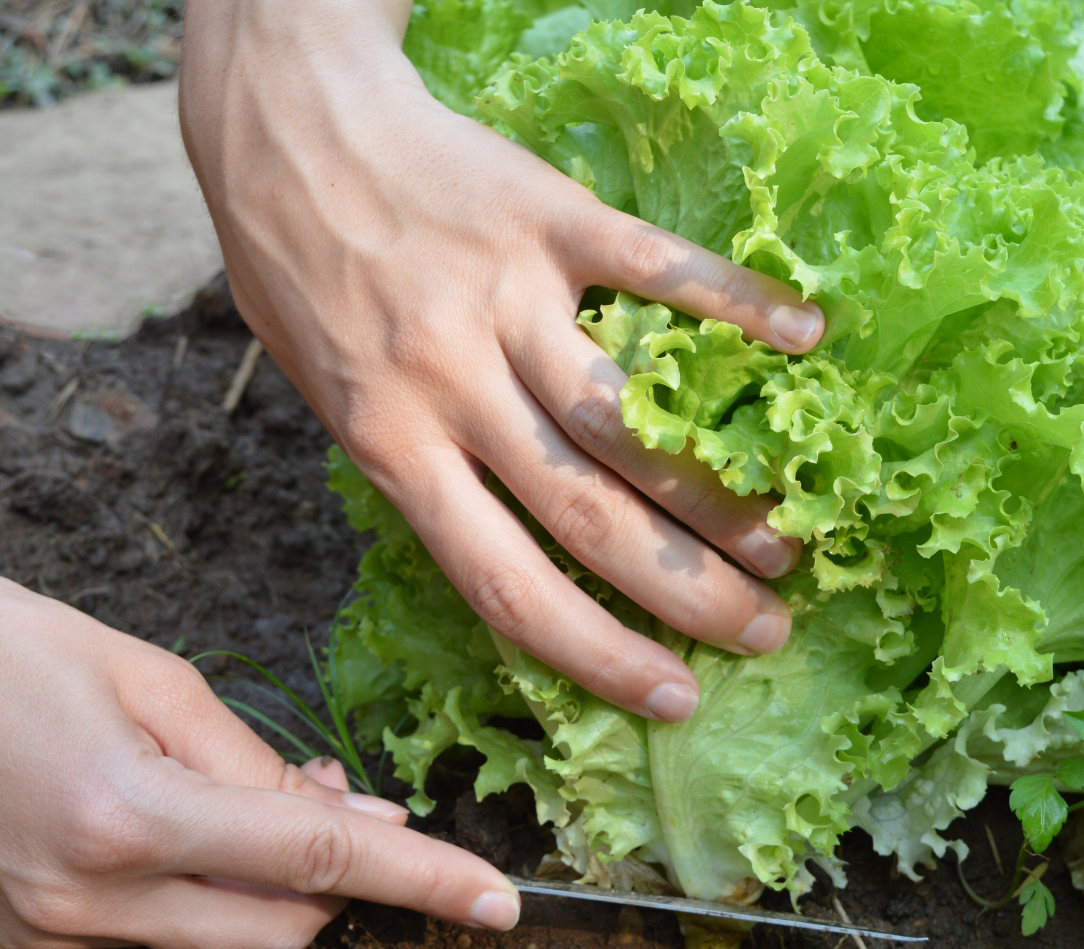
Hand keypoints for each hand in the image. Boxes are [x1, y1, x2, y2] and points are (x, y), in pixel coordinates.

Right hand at [0, 496, 517, 948]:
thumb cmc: (5, 641)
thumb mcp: (154, 677)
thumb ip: (262, 764)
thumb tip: (357, 823)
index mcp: (127, 814)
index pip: (317, 862)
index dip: (422, 882)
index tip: (497, 903)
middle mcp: (83, 895)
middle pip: (280, 932)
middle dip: (337, 886)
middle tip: (334, 799)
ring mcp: (43, 933)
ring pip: (215, 941)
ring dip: (257, 883)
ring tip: (223, 795)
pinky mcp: (16, 945)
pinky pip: (143, 936)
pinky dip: (179, 889)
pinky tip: (143, 822)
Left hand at [179, 0, 823, 723]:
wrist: (278, 117)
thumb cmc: (292, 264)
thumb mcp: (319, 391)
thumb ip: (405, 462)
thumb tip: (495, 532)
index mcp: (390, 443)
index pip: (504, 586)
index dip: (598, 655)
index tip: (673, 696)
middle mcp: (451, 385)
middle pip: (589, 517)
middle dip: (688, 592)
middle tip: (768, 630)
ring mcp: (504, 300)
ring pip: (629, 420)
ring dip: (718, 492)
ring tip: (787, 538)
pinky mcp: (547, 215)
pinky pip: (657, 268)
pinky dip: (736, 303)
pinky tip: (804, 337)